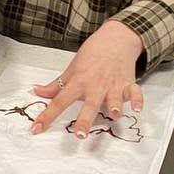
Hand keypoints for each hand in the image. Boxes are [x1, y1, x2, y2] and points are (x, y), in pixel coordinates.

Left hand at [29, 20, 144, 137]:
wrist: (114, 39)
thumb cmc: (92, 55)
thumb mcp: (71, 69)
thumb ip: (55, 85)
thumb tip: (37, 91)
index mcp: (78, 82)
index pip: (59, 101)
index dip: (47, 116)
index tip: (36, 129)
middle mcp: (95, 86)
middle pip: (89, 105)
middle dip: (85, 120)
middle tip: (80, 134)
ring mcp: (113, 85)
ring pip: (114, 98)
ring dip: (115, 106)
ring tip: (115, 115)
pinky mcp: (128, 83)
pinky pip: (135, 92)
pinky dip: (138, 100)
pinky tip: (137, 108)